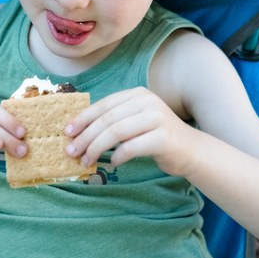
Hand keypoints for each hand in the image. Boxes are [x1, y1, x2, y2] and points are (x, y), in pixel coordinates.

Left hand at [64, 87, 197, 176]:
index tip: (67, 132)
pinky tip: (113, 163)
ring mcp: (157, 118)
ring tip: (86, 160)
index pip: (103, 105)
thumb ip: (114, 120)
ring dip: (96, 148)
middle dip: (85, 136)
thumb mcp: (135, 121)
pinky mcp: (164, 138)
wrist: (191, 150)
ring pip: (116, 132)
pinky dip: (118, 156)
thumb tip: (78, 132)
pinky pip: (132, 147)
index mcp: (137, 94)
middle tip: (71, 151)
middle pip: (107, 120)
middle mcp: (147, 102)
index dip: (83, 119)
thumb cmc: (156, 137)